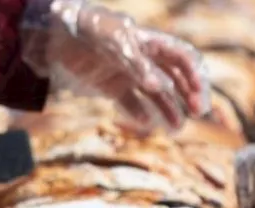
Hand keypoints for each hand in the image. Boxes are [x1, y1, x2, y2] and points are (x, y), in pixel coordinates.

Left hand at [20, 0, 207, 130]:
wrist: (55, 34)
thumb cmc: (90, 31)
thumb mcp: (115, 44)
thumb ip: (137, 65)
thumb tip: (159, 88)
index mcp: (149, 42)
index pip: (180, 57)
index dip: (194, 74)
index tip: (199, 95)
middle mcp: (143, 59)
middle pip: (174, 78)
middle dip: (188, 95)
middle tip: (198, 114)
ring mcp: (127, 74)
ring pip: (155, 94)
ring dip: (168, 109)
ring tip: (176, 128)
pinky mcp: (110, 86)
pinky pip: (129, 102)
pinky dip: (138, 113)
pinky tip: (146, 123)